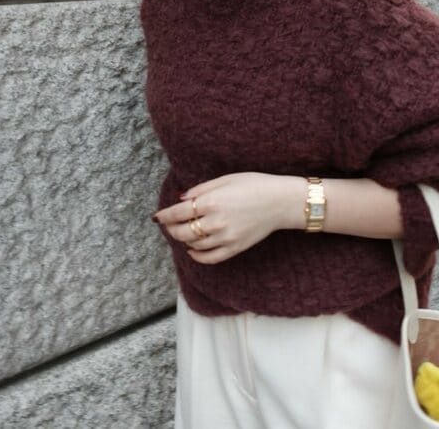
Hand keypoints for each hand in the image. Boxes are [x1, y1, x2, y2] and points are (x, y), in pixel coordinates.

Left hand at [152, 172, 298, 264]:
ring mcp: (225, 238)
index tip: (157, 217)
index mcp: (212, 202)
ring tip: (180, 233)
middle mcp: (215, 222)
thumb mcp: (226, 179)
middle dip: (171, 228)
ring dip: (183, 240)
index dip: (165, 216)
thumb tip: (182, 199)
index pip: (178, 213)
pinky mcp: (234, 248)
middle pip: (182, 231)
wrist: (280, 201)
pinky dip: (197, 256)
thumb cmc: (255, 184)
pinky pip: (210, 258)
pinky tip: (193, 250)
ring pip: (194, 245)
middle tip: (167, 225)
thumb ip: (201, 189)